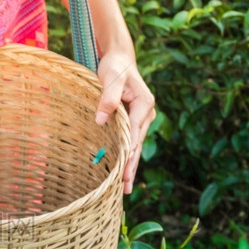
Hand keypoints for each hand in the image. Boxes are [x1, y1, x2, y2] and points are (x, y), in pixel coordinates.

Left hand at [93, 51, 155, 193]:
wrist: (120, 60)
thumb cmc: (115, 67)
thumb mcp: (109, 78)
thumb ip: (107, 98)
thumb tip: (101, 120)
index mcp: (144, 104)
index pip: (135, 132)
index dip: (129, 151)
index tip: (124, 169)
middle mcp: (147, 113)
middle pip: (137, 144)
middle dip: (131, 166)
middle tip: (124, 188)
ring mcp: (142, 118)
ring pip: (135, 146)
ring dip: (130, 166)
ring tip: (124, 188)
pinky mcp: (135, 121)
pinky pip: (131, 141)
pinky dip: (127, 157)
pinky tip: (123, 172)